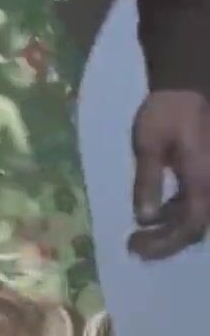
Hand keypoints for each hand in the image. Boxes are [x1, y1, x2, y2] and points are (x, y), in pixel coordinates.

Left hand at [129, 90, 209, 258]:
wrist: (188, 87)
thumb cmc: (167, 113)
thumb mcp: (148, 146)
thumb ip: (148, 182)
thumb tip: (144, 218)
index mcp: (203, 181)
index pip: (190, 226)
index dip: (165, 244)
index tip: (136, 249)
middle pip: (196, 228)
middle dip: (166, 242)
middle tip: (134, 245)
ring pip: (198, 217)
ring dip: (170, 229)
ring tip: (138, 233)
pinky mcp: (207, 174)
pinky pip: (197, 202)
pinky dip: (176, 213)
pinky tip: (153, 212)